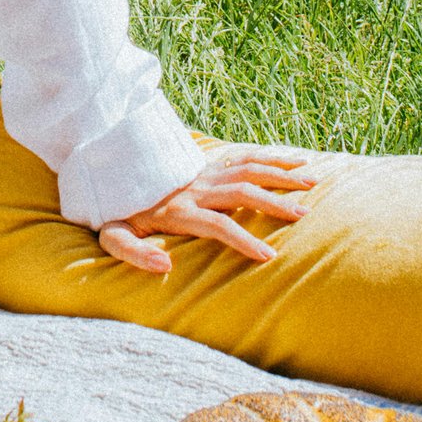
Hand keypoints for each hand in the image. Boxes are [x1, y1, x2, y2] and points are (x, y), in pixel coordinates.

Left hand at [97, 145, 315, 276]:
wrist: (109, 164)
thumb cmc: (114, 208)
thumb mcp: (112, 234)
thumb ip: (132, 253)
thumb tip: (165, 264)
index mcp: (178, 210)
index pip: (217, 225)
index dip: (243, 240)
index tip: (269, 256)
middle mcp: (195, 188)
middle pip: (242, 192)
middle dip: (274, 203)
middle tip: (304, 214)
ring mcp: (203, 173)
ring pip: (248, 169)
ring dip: (280, 175)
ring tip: (311, 183)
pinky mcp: (206, 164)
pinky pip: (242, 157)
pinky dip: (269, 157)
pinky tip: (294, 161)